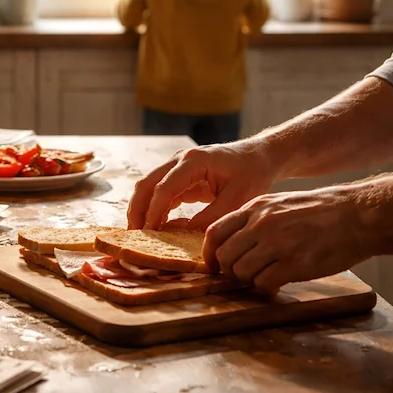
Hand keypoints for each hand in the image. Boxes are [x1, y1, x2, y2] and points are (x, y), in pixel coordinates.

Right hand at [127, 141, 276, 230]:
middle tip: (135, 236)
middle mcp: (179, 160)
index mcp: (193, 161)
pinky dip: (154, 208)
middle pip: (146, 184)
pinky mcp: (179, 176)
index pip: (164, 187)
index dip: (154, 211)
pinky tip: (156, 226)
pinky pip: (159, 192)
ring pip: (147, 187)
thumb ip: (212, 217)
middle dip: (137, 210)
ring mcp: (176, 166)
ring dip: (141, 209)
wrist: (258, 156)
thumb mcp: (237, 199)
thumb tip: (185, 235)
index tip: (150, 233)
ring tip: (141, 234)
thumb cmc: (252, 174)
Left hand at [202, 186, 371, 291]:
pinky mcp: (295, 263)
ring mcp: (277, 244)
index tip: (213, 265)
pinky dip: (267, 287)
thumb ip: (252, 220)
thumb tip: (232, 243)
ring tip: (263, 276)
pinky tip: (278, 281)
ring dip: (249, 280)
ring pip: (241, 272)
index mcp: (255, 208)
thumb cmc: (317, 211)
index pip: (214, 232)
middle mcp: (262, 224)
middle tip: (242, 274)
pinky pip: (264, 283)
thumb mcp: (277, 204)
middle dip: (229, 270)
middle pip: (225, 255)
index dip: (209, 253)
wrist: (356, 215)